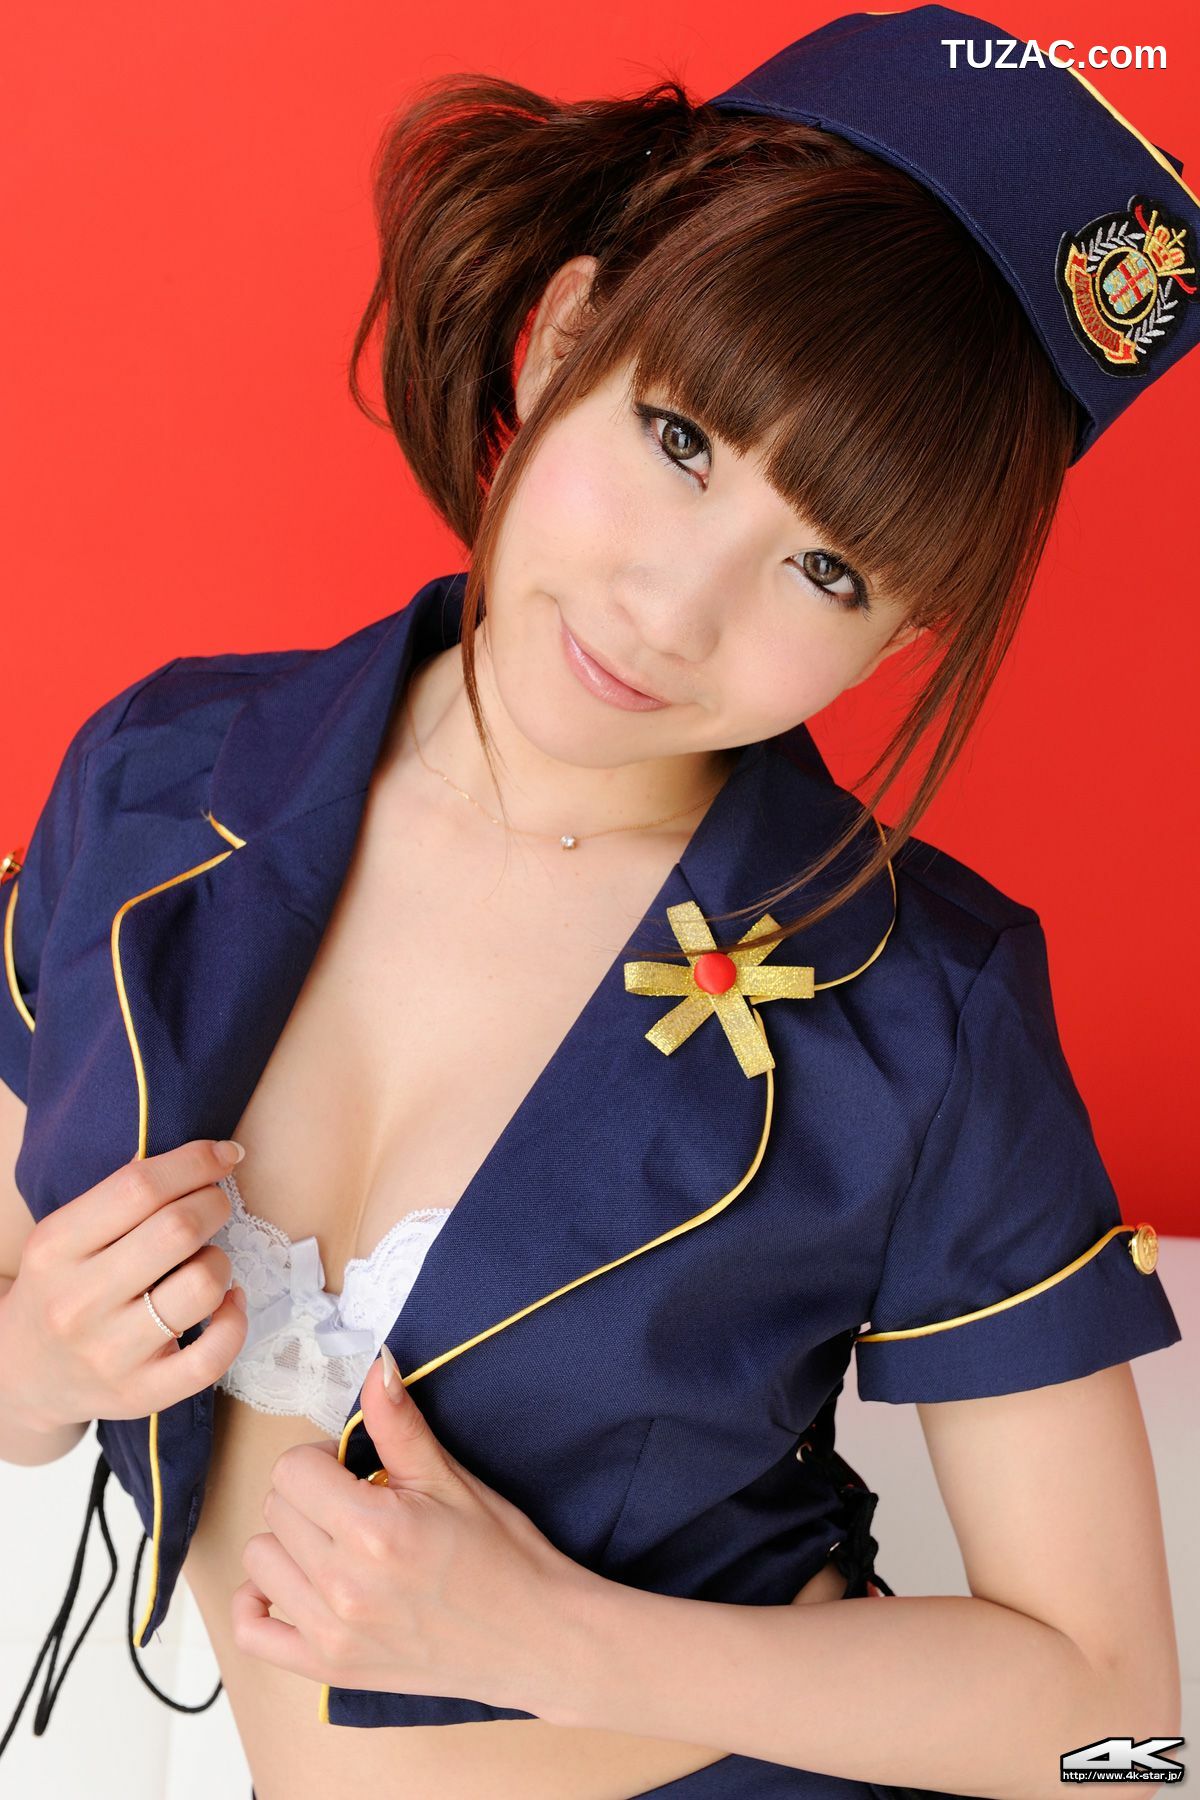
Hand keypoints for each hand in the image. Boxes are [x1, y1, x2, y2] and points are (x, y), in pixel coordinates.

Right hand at [0, 1139, 247, 1433]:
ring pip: (203, 1285)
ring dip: (221, 1261)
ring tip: (206, 1261)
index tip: (224, 1155)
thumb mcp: (64, 1236)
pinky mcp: (141, 1394)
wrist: (23, 1375)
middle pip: (178, 1230)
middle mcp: (78, 1302)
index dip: (195, 1162)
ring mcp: (110, 1354)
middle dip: (215, 1204)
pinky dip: (236, 1320)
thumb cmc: (59, 1288)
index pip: (138, 1187)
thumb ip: (119, 1198)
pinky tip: (228, 1303)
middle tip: (215, 1206)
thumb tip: (204, 1156)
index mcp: (55, 1248)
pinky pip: (215, 1354)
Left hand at [230, 1347, 600, 1715]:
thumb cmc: (502, 1554)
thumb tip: (376, 1364)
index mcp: (373, 1530)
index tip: (358, 1471)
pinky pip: (252, 1632)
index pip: (292, 1468)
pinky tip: (296, 1584)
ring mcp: (331, 1632)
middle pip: (275, 1508)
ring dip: (291, 1542)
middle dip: (310, 1494)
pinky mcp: (328, 1667)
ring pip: (258, 1559)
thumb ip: (399, 1423)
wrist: (535, 1636)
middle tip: (358, 1503)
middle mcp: (343, 1584)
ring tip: (338, 1544)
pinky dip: (258, 1605)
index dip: (324, 1459)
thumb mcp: (451, 1479)